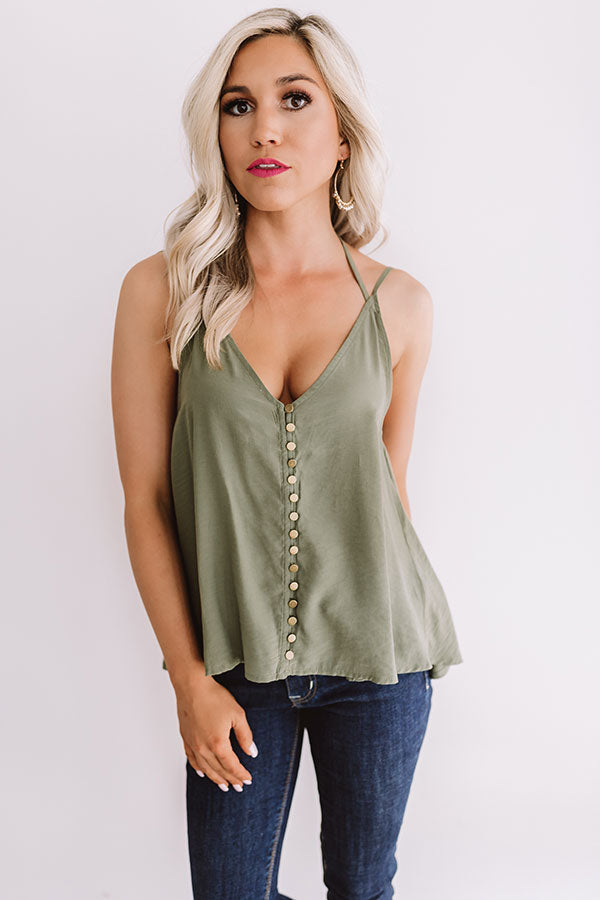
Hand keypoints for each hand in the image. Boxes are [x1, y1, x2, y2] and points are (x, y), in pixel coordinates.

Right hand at [175, 675, 257, 791]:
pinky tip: (202, 773)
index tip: (248, 780)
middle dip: (231, 779)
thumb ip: (245, 736)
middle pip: (219, 770)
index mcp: (218, 744)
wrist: (191, 686)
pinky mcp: (185, 738)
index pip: (232, 766)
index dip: (241, 774)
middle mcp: (203, 748)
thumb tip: (252, 753)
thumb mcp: (237, 714)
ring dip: (215, 778)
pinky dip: (199, 769)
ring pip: (205, 768)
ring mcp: (193, 744)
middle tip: (239, 787)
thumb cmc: (215, 697)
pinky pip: (192, 759)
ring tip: (223, 786)